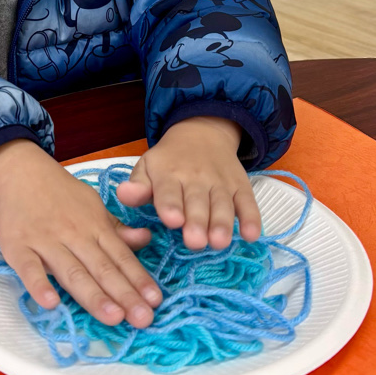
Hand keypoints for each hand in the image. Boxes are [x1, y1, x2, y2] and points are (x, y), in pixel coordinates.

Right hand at [0, 140, 161, 326]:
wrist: (20, 172)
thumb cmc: (60, 193)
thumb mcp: (93, 205)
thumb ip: (116, 228)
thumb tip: (146, 239)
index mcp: (94, 225)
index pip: (121, 256)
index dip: (139, 279)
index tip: (156, 301)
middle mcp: (74, 234)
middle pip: (102, 268)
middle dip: (124, 294)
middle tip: (143, 319)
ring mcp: (45, 241)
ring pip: (72, 272)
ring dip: (93, 296)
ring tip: (113, 318)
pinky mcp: (18, 247)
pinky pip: (29, 268)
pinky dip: (39, 285)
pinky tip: (51, 303)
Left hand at [115, 117, 260, 249]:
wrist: (201, 132)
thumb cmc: (169, 160)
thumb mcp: (147, 167)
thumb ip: (137, 185)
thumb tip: (123, 194)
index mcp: (168, 173)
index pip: (168, 191)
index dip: (170, 205)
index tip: (172, 221)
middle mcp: (196, 177)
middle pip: (197, 202)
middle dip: (196, 222)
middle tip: (195, 242)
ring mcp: (220, 182)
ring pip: (222, 204)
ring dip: (222, 223)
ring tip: (219, 242)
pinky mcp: (240, 186)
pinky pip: (248, 202)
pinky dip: (252, 218)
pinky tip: (251, 234)